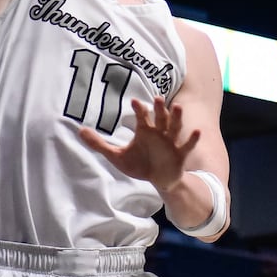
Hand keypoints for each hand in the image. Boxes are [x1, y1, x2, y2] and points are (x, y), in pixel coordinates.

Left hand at [77, 96, 199, 191]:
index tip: (134, 101)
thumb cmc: (139, 163)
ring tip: (178, 107)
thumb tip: (79, 131)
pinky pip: (187, 146)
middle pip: (160, 118)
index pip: (142, 117)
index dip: (139, 109)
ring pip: (174, 128)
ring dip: (176, 118)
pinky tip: (196, 131)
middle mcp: (159, 133)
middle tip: (158, 98)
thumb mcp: (117, 156)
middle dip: (159, 108)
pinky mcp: (180, 154)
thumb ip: (99, 144)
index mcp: (145, 131)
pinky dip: (192, 139)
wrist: (159, 179)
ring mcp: (171, 143)